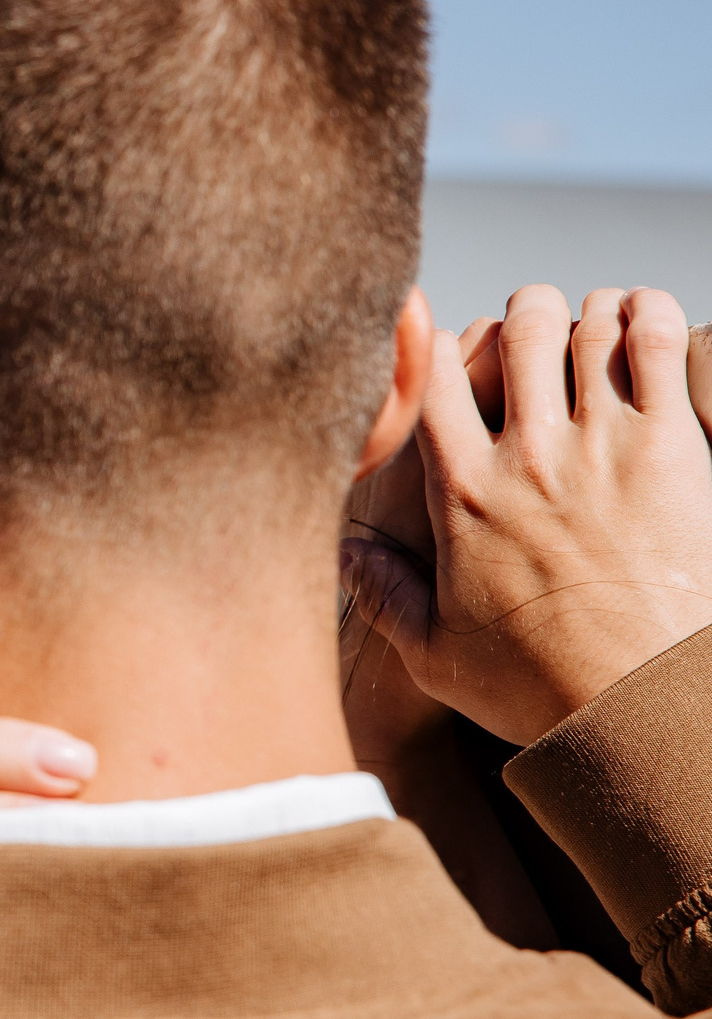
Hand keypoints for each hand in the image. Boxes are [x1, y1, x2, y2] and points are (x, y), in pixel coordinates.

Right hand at [341, 286, 711, 745]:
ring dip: (588, 314)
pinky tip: (641, 322)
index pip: (430, 373)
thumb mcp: (436, 655)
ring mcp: (602, 445)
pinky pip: (655, 341)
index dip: (434, 343)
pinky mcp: (671, 448)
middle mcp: (526, 456)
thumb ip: (384, 597)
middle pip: (517, 328)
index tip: (449, 353)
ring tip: (594, 332)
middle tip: (536, 339)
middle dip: (524, 317)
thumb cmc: (543, 688)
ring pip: (586, 323)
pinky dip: (646, 313)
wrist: (641, 705)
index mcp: (461, 494)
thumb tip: (345, 556)